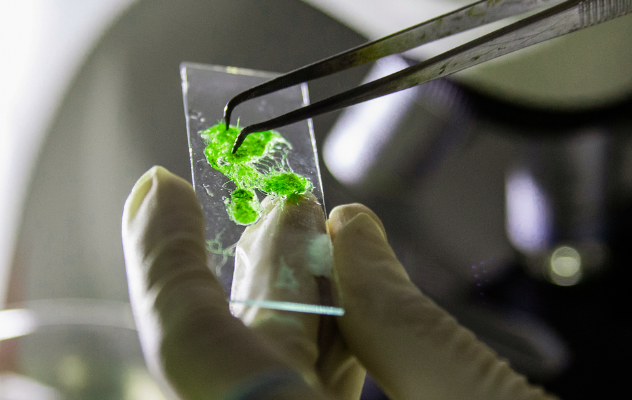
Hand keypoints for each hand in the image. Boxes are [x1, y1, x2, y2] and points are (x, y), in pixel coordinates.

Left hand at [122, 166, 552, 398]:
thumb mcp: (472, 398)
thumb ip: (400, 317)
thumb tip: (348, 235)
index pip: (189, 343)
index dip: (165, 257)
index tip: (159, 190)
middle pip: (236, 350)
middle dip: (259, 264)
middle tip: (288, 204)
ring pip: (267, 379)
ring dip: (296, 306)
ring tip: (324, 241)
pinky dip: (322, 356)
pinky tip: (349, 315)